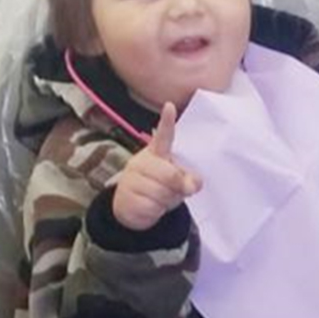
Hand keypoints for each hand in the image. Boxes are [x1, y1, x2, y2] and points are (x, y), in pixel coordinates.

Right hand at [113, 102, 202, 230]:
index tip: (170, 106)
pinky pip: (151, 207)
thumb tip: (193, 184)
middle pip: (170, 174)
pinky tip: (149, 206)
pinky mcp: (125, 197)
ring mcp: (132, 178)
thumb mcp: (176, 182)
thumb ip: (187, 179)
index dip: (167, 121)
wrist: (130, 207)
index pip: (164, 135)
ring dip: (167, 201)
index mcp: (156, 153)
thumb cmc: (159, 186)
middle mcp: (142, 162)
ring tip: (160, 198)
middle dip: (178, 187)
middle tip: (176, 191)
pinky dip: (156, 211)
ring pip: (162, 193)